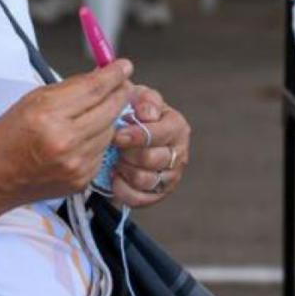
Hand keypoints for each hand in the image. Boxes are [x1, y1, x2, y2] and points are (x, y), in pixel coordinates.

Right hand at [0, 60, 133, 207]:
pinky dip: (99, 141)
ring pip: (110, 131)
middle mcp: (65, 140)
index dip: (114, 74)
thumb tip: (102, 75)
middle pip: (110, 109)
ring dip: (110, 118)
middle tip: (124, 84)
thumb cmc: (8, 136)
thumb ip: (70, 88)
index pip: (94, 88)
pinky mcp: (81, 180)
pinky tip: (84, 137)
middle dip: (121, 93)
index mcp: (48, 114)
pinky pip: (102, 152)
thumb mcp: (33, 100)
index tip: (124, 66)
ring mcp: (76, 163)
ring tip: (97, 112)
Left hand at [109, 84, 189, 208]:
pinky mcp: (159, 194)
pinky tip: (115, 176)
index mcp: (177, 126)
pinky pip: (139, 199)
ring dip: (125, 170)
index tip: (117, 135)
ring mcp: (171, 176)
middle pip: (152, 160)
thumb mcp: (138, 96)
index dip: (136, 136)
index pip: (159, 135)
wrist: (126, 131)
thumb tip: (147, 113)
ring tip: (116, 159)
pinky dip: (123, 189)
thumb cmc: (133, 111)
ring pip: (145, 180)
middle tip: (115, 148)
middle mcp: (179, 153)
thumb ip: (144, 99)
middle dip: (128, 154)